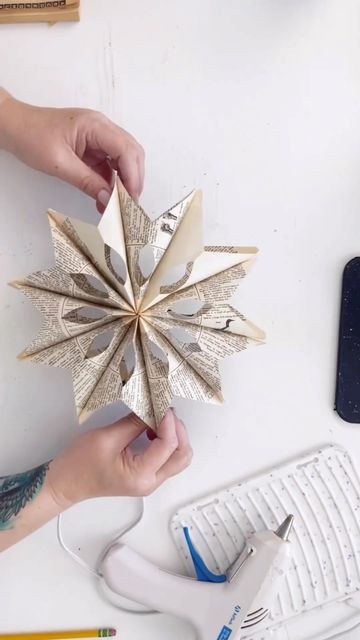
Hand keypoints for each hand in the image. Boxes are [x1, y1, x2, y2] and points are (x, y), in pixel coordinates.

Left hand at [0, 89, 143, 210]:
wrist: (14, 127)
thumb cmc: (31, 136)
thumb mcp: (59, 164)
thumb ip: (87, 182)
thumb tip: (109, 199)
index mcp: (95, 125)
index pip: (126, 150)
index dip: (132, 176)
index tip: (130, 199)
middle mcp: (101, 128)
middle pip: (131, 153)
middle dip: (133, 180)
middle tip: (128, 204)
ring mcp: (98, 137)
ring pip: (124, 160)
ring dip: (123, 183)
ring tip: (116, 205)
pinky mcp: (93, 147)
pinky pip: (110, 165)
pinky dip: (111, 182)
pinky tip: (105, 198)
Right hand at [47, 409, 191, 508]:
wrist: (67, 482)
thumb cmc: (80, 464)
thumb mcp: (107, 437)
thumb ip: (134, 423)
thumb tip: (153, 409)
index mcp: (140, 476)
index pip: (168, 446)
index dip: (169, 422)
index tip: (162, 406)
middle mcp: (150, 482)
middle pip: (182, 456)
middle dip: (179, 431)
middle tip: (165, 412)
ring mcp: (150, 481)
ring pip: (178, 458)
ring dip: (174, 436)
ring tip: (158, 420)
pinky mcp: (146, 475)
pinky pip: (167, 459)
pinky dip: (167, 442)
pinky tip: (153, 430)